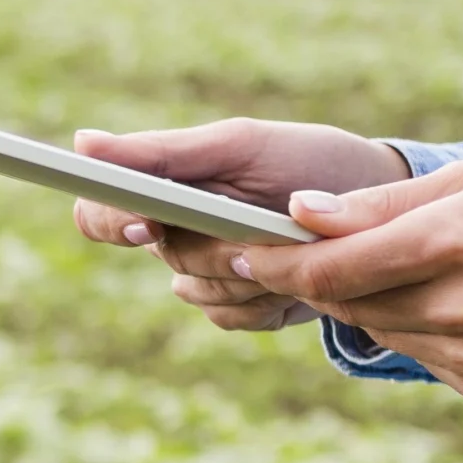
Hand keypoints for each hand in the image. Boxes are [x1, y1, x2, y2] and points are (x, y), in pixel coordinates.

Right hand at [70, 120, 409, 331]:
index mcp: (164, 187)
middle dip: (219, 247)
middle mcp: (174, 232)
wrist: (380, 208)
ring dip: (251, 274)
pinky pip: (231, 318)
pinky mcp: (238, 308)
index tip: (147, 225)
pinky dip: (268, 300)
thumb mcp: (239, 145)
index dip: (113, 222)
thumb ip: (163, 152)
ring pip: (199, 292)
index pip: (99, 211)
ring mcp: (206, 273)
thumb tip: (82, 144)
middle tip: (264, 233)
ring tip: (294, 244)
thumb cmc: (306, 162)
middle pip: (166, 257)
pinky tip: (296, 275)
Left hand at [237, 161, 462, 406]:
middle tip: (301, 254)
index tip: (240, 252)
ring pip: (378, 331)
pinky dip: (416, 330)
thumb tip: (300, 212)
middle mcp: (459, 305)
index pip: (331, 267)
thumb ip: (383, 202)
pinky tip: (457, 304)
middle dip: (318, 280)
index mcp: (453, 241)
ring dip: (370, 303)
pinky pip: (418, 357)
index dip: (275, 263)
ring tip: (412, 270)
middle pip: (347, 302)